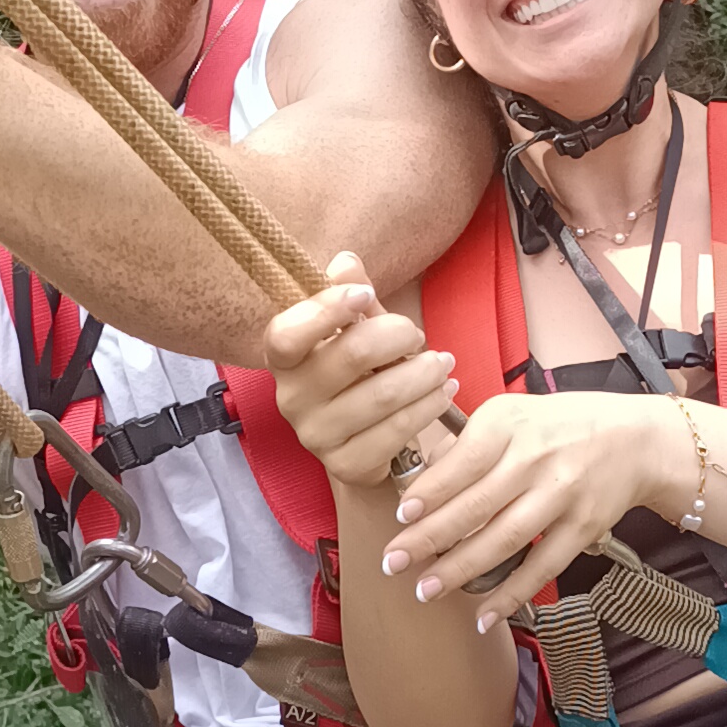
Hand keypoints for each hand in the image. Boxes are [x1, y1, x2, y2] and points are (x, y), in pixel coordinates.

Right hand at [266, 253, 457, 485]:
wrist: (365, 440)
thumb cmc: (359, 373)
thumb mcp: (355, 330)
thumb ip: (351, 296)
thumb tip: (345, 262)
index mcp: (283, 357)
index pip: (288, 334)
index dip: (327, 309)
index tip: (366, 296)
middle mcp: (290, 397)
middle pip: (351, 354)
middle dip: (398, 336)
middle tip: (418, 335)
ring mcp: (314, 435)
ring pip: (383, 394)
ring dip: (424, 372)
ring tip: (443, 363)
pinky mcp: (344, 465)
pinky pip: (396, 431)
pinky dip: (429, 406)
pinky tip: (443, 392)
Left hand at [381, 390, 685, 626]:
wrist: (635, 441)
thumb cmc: (559, 428)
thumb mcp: (511, 416)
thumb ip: (466, 446)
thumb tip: (419, 485)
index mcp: (510, 424)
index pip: (463, 461)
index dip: (430, 492)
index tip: (400, 516)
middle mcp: (536, 458)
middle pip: (476, 505)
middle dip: (430, 538)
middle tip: (393, 563)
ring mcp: (562, 495)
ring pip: (504, 540)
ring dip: (462, 570)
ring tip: (426, 590)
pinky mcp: (582, 528)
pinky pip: (542, 567)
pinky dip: (511, 594)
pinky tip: (484, 616)